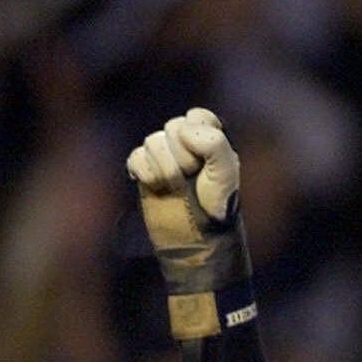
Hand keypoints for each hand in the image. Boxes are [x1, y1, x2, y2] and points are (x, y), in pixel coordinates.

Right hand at [126, 108, 250, 338]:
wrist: (196, 244)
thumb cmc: (216, 211)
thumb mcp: (226, 176)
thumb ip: (214, 144)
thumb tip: (184, 129)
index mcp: (210, 145)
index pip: (197, 117)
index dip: (198, 134)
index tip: (205, 160)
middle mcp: (187, 150)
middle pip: (172, 127)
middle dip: (182, 154)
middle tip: (192, 179)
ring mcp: (165, 162)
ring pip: (152, 141)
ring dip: (165, 166)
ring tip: (175, 187)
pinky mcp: (145, 175)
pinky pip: (135, 157)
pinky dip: (145, 172)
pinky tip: (156, 187)